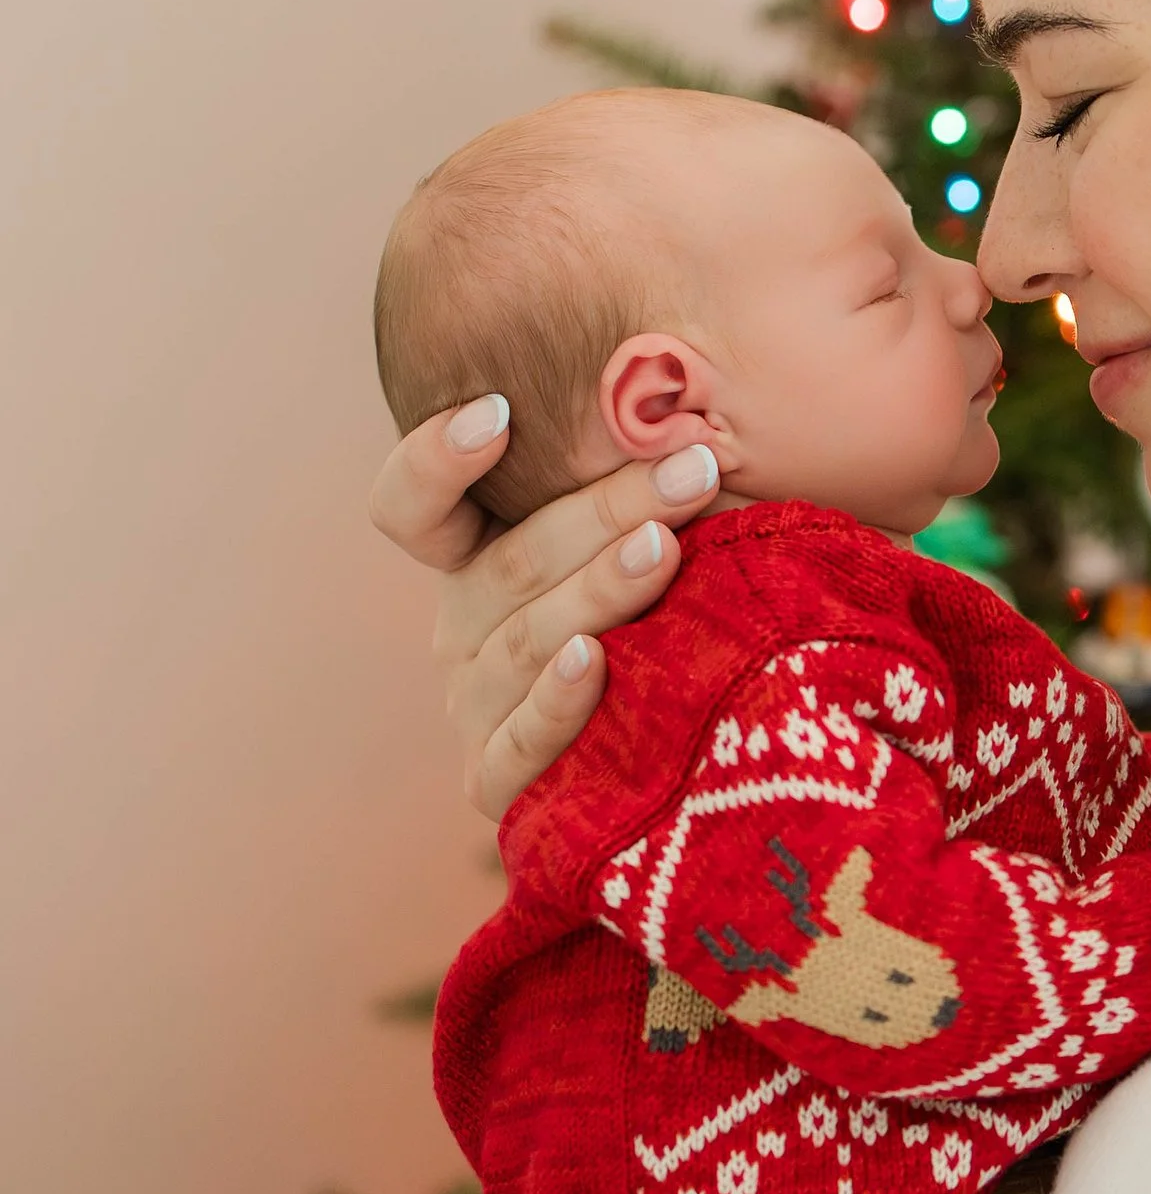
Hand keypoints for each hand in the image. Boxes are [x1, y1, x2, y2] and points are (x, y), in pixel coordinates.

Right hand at [369, 401, 720, 820]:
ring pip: (524, 640)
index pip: (411, 506)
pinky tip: (595, 660)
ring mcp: (474, 707)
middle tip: (689, 471)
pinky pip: (521, 740)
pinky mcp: (497, 783)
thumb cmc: (680, 622)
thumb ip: (641, 493)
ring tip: (663, 549)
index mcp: (475, 563)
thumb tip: (696, 422)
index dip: (435, 459)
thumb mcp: (650, 548)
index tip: (500, 411)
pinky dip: (557, 700)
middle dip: (607, 509)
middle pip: (507, 564)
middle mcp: (461, 630)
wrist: (689, 766)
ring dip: (599, 588)